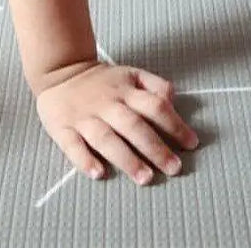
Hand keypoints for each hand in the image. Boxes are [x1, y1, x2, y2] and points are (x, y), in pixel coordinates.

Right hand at [35, 61, 198, 183]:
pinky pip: (73, 146)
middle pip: (133, 125)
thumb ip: (154, 85)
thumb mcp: (130, 74)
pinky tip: (98, 173)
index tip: (191, 143)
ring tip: (144, 177)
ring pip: (106, 138)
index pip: (155, 106)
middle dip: (155, 148)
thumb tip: (172, 99)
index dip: (175, 124)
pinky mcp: (63, 128)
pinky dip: (85, 160)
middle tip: (173, 168)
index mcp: (125, 90)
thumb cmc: (101, 80)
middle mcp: (107, 104)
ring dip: (126, 158)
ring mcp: (85, 117)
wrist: (59, 72)